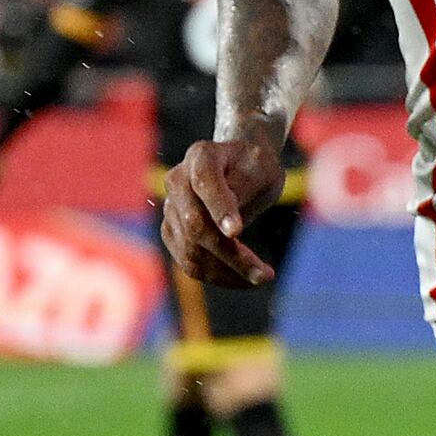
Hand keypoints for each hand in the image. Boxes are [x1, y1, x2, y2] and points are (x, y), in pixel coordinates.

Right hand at [162, 130, 290, 284]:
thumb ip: (244, 190)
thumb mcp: (262, 168)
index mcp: (201, 156)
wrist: (239, 166)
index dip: (218, 207)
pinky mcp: (173, 233)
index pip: (205, 183)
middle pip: (196, 225)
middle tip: (264, 274)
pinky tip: (243, 279)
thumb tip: (228, 230)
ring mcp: (171, 208)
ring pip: (191, 251)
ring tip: (261, 277)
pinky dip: (217, 276)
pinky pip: (190, 263)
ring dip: (227, 272)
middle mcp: (178, 181)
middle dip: (230, 255)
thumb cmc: (254, 166)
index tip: (237, 232)